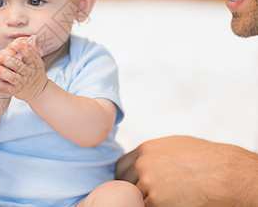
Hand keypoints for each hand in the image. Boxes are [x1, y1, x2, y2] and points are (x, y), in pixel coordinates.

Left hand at [0, 35, 47, 101]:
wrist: (39, 91)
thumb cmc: (35, 71)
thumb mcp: (36, 60)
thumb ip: (32, 49)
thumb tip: (32, 38)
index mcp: (34, 63)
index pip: (29, 55)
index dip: (22, 49)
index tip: (15, 43)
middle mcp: (28, 73)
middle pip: (18, 66)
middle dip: (7, 60)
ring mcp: (21, 83)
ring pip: (11, 77)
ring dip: (2, 72)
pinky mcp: (14, 90)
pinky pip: (4, 88)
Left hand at [116, 136, 239, 206]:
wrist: (224, 173)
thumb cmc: (206, 158)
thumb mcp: (175, 145)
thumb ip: (154, 153)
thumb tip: (144, 160)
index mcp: (145, 150)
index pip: (121, 167)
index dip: (126, 177)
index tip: (132, 184)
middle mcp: (142, 165)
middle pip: (125, 183)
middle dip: (134, 189)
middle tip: (148, 194)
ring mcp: (148, 183)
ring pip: (135, 197)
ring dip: (144, 200)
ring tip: (162, 198)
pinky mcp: (156, 200)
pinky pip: (144, 206)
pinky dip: (153, 206)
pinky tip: (166, 204)